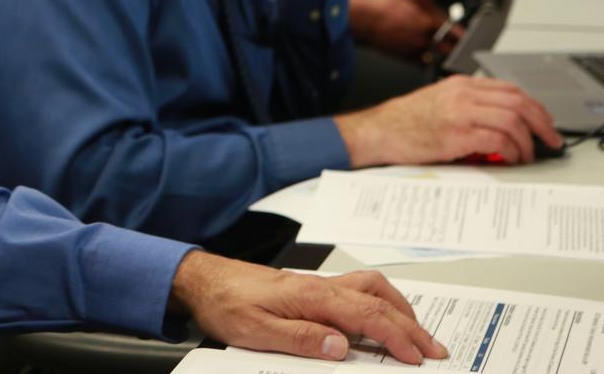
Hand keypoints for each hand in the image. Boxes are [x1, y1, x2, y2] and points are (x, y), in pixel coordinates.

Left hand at [169, 252, 446, 364]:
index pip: (367, 315)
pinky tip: (380, 316)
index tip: (418, 358)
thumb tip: (340, 347)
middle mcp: (319, 286)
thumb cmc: (225, 302)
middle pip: (378, 299)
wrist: (203, 280)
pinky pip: (355, 289)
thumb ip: (299, 339)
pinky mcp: (310, 289)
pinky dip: (378, 301)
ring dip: (398, 307)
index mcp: (311, 296)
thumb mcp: (255, 330)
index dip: (398, 337)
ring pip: (370, 287)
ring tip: (416, 332)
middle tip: (435, 349)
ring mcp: (316, 285)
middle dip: (411, 324)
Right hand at [334, 74, 562, 166]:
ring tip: (526, 156)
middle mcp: (462, 94)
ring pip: (513, 120)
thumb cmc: (402, 122)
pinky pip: (498, 140)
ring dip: (527, 142)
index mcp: (460, 85)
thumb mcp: (438, 102)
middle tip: (550, 140)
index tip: (543, 122)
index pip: (510, 89)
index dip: (535, 106)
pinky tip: (509, 159)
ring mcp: (460, 113)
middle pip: (518, 102)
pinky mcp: (456, 134)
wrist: (376, 131)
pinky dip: (510, 151)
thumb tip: (498, 123)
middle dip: (541, 123)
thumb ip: (467, 105)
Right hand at [349, 0, 455, 61]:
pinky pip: (423, 62)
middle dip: (455, 47)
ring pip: (436, 55)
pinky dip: (428, 60)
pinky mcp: (406, 57)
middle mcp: (425, 37)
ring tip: (445, 52)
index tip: (464, 36)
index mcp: (429, 22)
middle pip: (449, 47)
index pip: (454, 31)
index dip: (461, 34)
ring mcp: (416, 49)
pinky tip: (428, 56)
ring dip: (442, 54)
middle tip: (459, 47)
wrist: (365, 21)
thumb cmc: (383, 6)